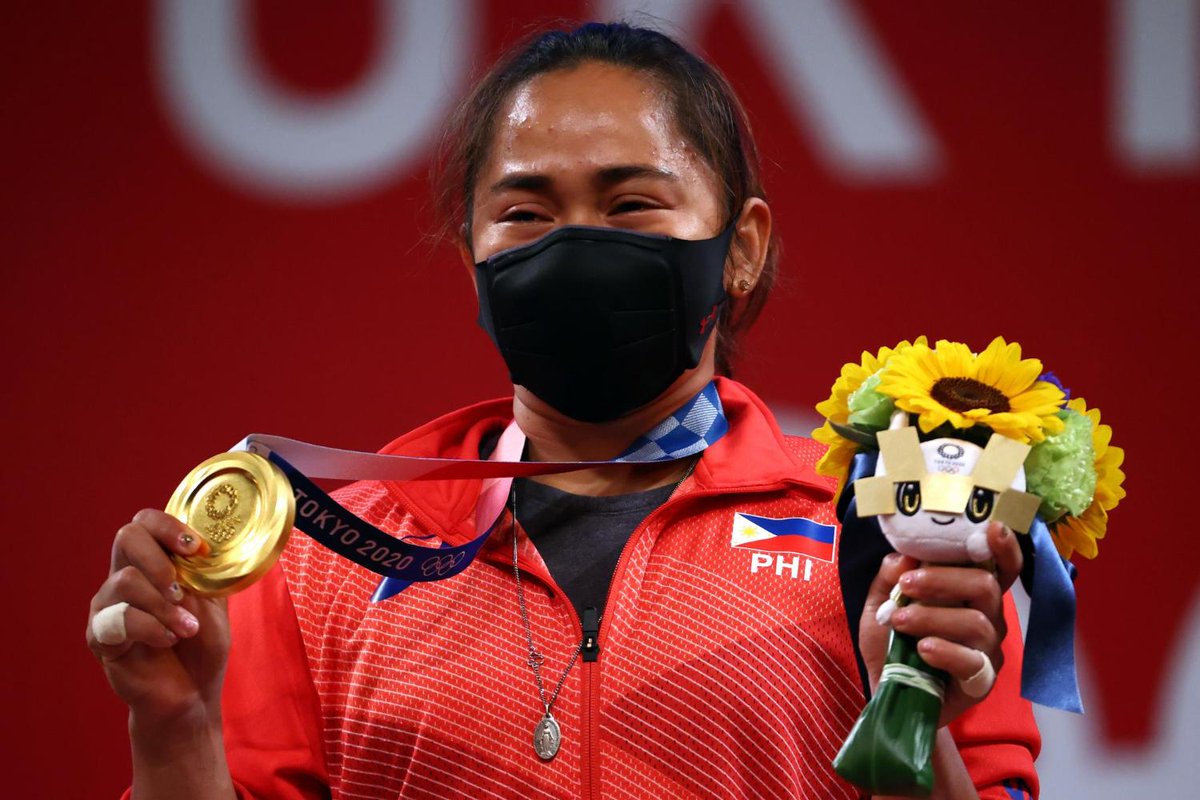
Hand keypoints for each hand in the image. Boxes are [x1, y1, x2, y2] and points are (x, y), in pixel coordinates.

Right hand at [86, 509, 230, 732]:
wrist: (192, 692)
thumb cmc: (202, 646)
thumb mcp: (213, 603)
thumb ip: (204, 575)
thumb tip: (202, 551)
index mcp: (153, 563)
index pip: (145, 522)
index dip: (169, 526)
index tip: (197, 548)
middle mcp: (124, 578)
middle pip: (126, 537)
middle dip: (160, 559)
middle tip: (181, 588)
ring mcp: (108, 606)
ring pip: (126, 580)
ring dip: (165, 605)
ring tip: (187, 627)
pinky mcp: (100, 637)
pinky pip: (119, 619)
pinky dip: (152, 628)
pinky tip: (168, 640)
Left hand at [859, 521, 1022, 725]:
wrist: (885, 689)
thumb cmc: (891, 639)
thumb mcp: (879, 603)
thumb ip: (889, 577)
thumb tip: (904, 556)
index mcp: (970, 591)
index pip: (1000, 565)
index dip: (1003, 547)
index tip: (991, 528)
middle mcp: (988, 616)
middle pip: (986, 586)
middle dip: (942, 579)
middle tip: (906, 585)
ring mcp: (988, 650)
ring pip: (977, 622)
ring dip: (931, 616)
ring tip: (898, 621)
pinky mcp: (980, 682)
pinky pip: (973, 663)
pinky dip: (946, 651)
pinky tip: (922, 649)